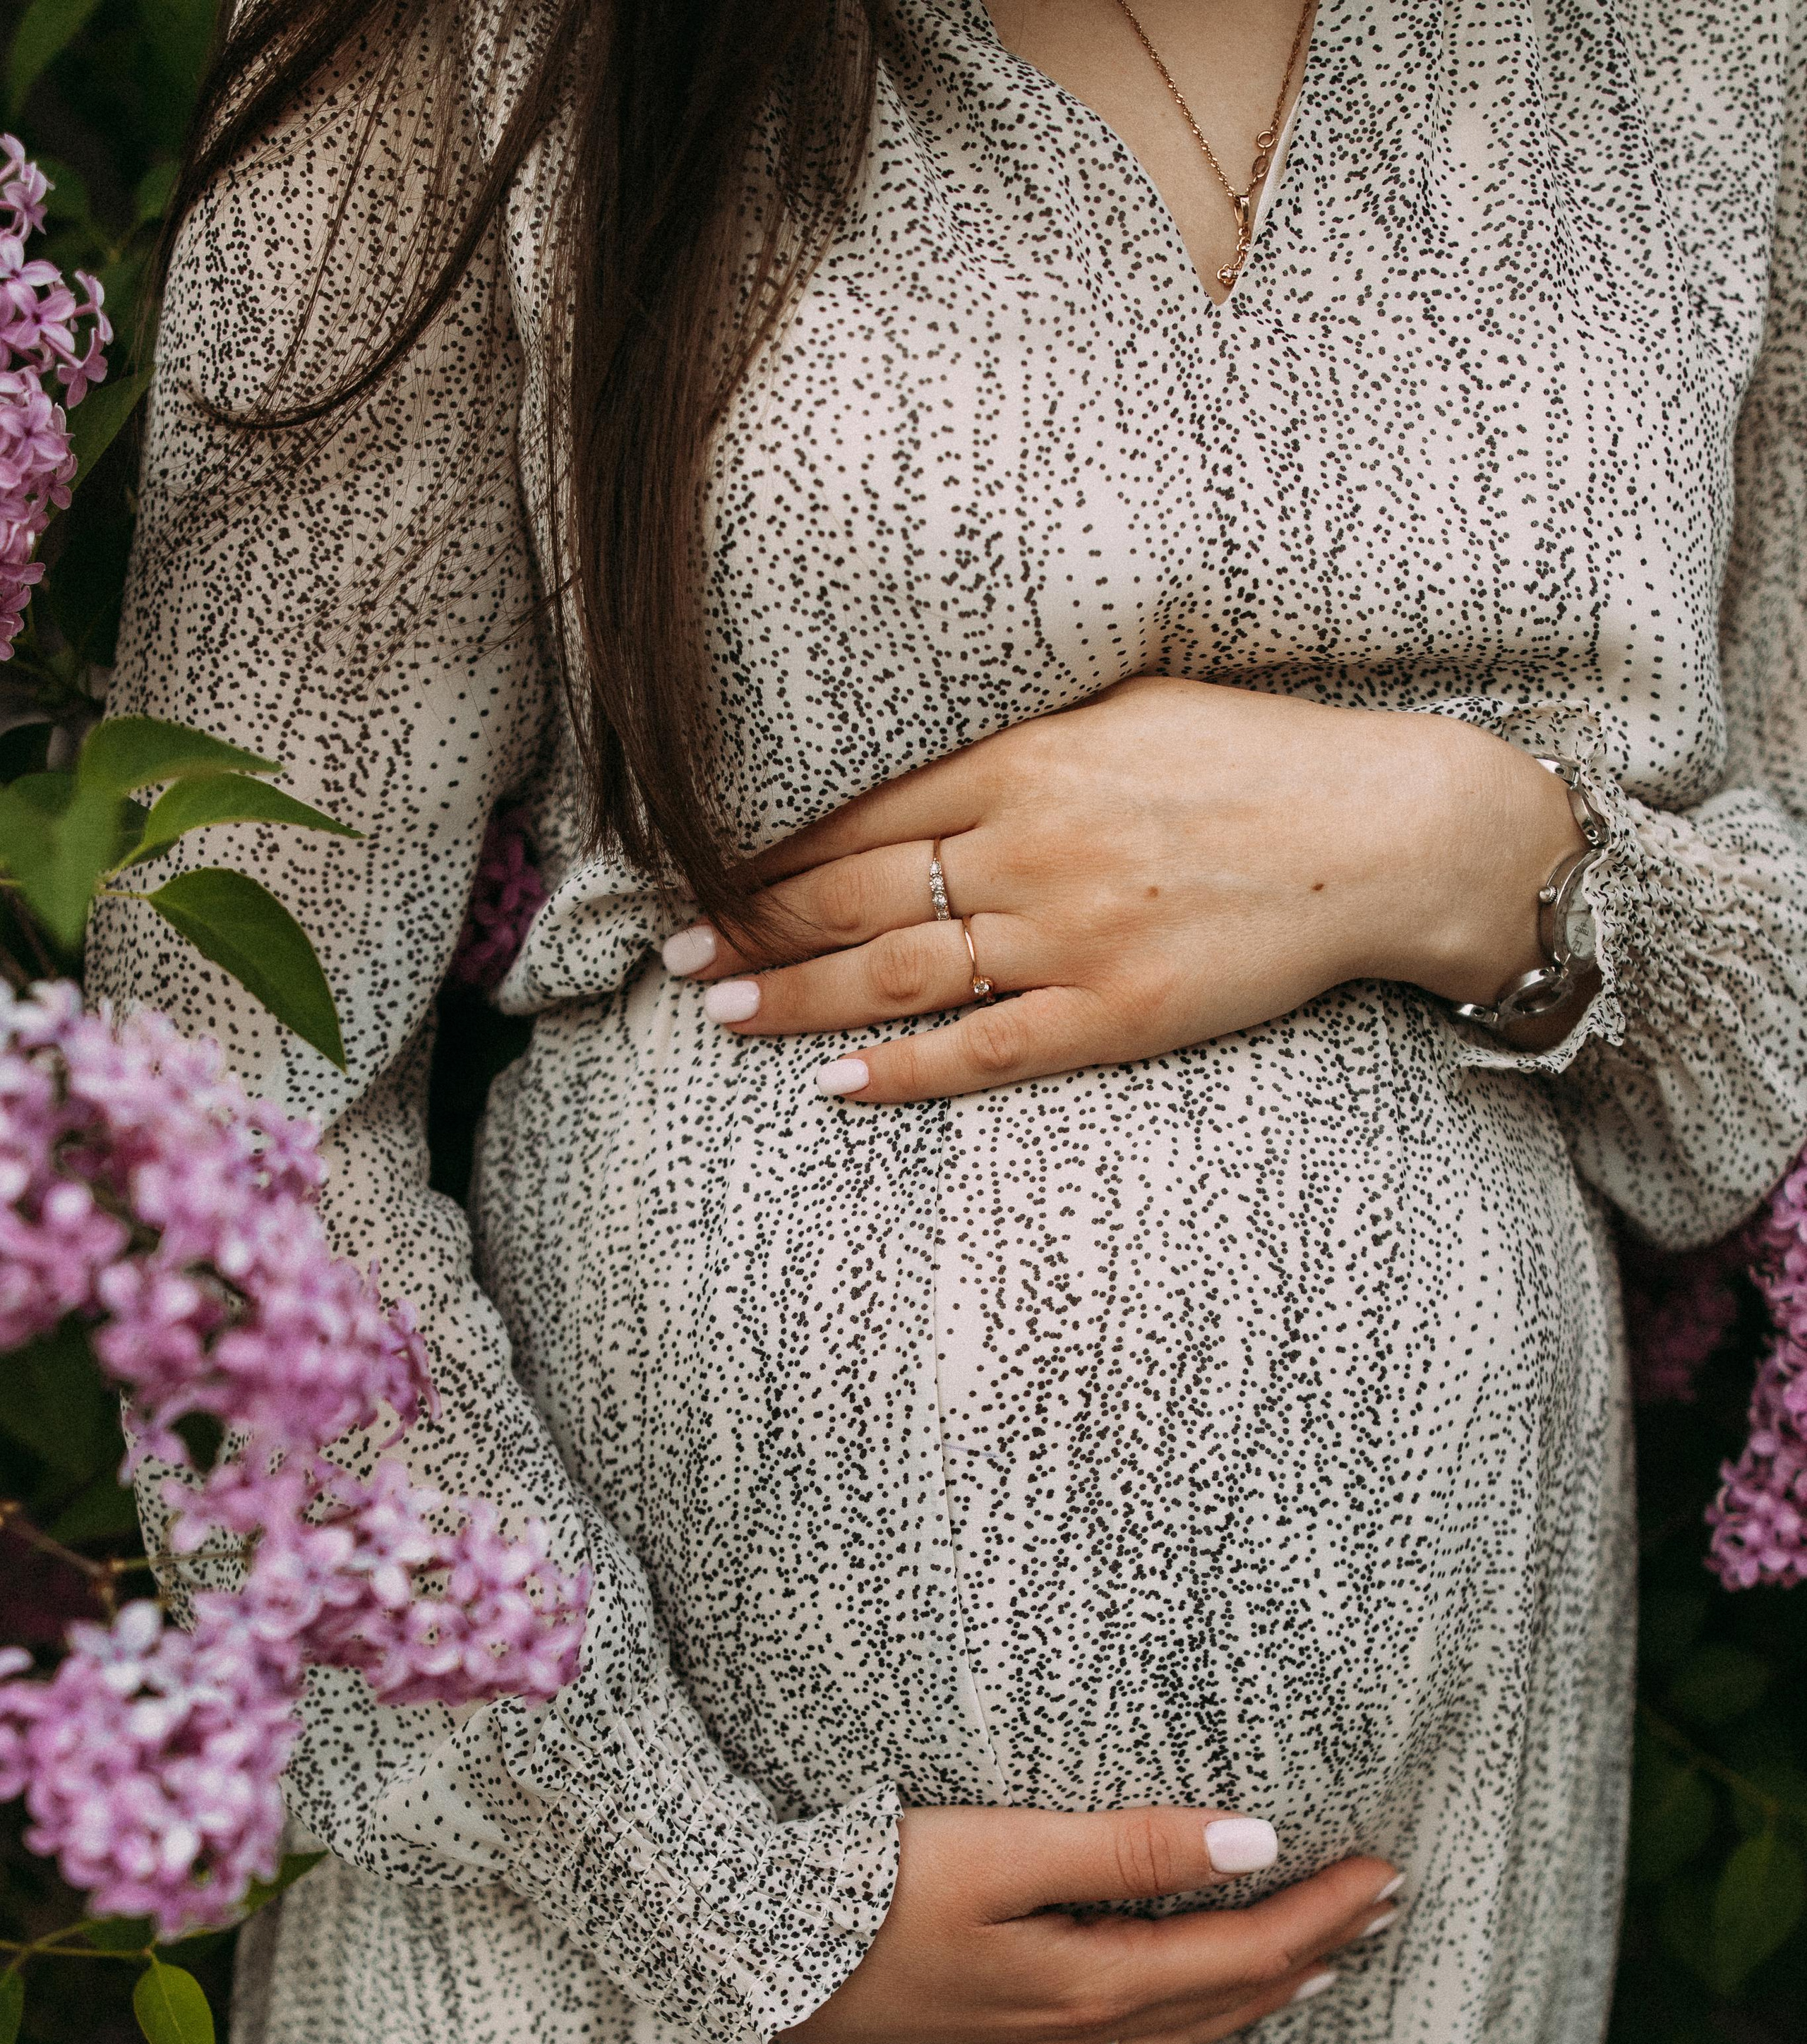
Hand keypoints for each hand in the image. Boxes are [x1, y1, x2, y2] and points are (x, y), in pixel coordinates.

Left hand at [666, 676, 1585, 1099]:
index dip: (769, 844)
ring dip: (795, 996)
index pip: (861, 809)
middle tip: (672, 947)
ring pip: (898, 973)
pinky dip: (904, 1070)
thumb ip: (1027, 734)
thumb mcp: (1133, 705)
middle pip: (852, 893)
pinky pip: (986, 1051)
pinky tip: (835, 1086)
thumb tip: (935, 752)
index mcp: (1029, 759)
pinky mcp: (1117, 1013)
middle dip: (750, 923)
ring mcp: (1070, 936)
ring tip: (717, 1008)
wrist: (1387, 832)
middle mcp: (1031, 846)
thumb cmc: (1263, 759)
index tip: (700, 861)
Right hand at [781, 1805, 1399, 2043]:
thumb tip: (1255, 1844)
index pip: (1243, 1952)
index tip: (1387, 1873)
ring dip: (1260, 2000)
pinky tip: (1192, 2024)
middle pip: (1228, 2001)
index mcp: (1091, 1985)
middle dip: (1315, 1954)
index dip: (1323, 1914)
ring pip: (1185, 2039)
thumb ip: (1132, 1848)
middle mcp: (1079, 2038)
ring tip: (1320, 1968)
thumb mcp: (1005, 1850)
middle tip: (1386, 1913)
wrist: (758, 1953)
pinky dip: (1189, 2036)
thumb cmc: (873, 1888)